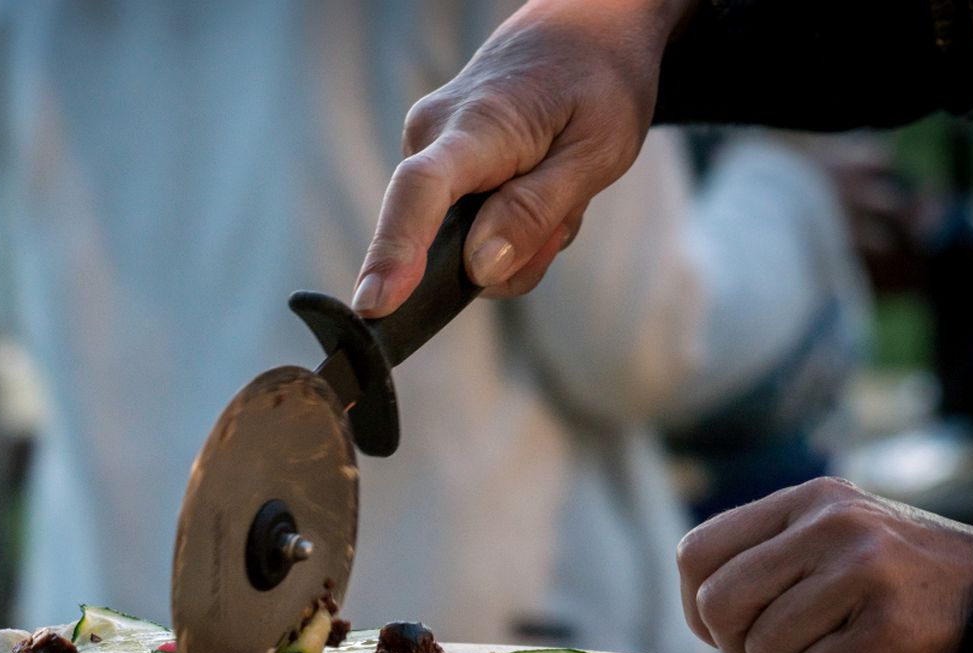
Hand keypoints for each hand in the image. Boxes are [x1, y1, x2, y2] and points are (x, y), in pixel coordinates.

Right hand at [351, 0, 693, 316]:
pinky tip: (537, 187)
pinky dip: (509, 223)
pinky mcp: (434, 162)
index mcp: (478, 125)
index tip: (374, 304)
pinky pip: (465, 226)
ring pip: (463, 243)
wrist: (582, 26)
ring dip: (519, 238)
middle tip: (568, 215)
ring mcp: (427, 148)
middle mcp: (432, 134)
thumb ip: (535, 211)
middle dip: (512, 254)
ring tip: (559, 192)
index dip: (394, 252)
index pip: (420, 192)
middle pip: (444, 242)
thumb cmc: (598, 79)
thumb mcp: (596, 150)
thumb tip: (480, 268)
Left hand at [676, 477, 972, 652]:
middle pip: (720, 603)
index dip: (697, 603)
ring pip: (763, 649)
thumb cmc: (900, 584)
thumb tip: (698, 612)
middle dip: (736, 646)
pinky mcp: (891, 628)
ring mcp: (864, 572)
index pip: (698, 551)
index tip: (725, 628)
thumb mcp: (835, 541)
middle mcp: (833, 524)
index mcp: (807, 500)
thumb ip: (769, 557)